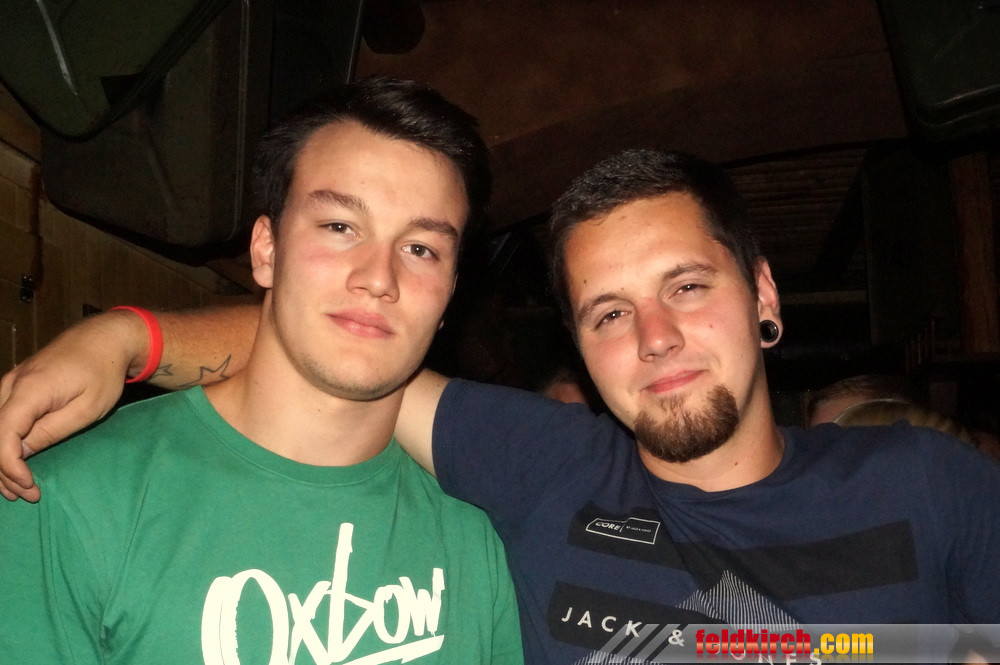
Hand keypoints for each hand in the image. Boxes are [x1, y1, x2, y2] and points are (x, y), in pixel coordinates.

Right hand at [0, 310, 145, 500]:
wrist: (106, 338)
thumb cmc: (103, 372)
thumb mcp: (86, 408)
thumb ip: (50, 431)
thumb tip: (19, 453)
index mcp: (29, 389)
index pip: (3, 434)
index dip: (8, 466)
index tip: (28, 485)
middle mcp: (11, 384)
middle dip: (3, 470)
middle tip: (26, 495)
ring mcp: (11, 383)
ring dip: (2, 459)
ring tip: (18, 487)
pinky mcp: (16, 385)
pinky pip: (1, 418)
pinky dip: (5, 442)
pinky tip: (15, 462)